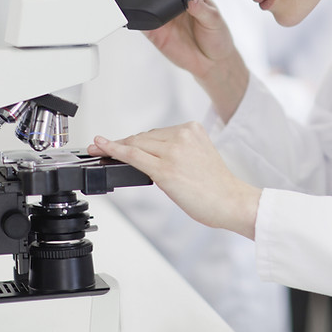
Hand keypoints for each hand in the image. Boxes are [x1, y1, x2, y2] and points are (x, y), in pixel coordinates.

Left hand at [88, 122, 260, 239]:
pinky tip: (102, 149)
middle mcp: (182, 135)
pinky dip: (114, 151)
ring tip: (100, 150)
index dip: (133, 138)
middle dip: (122, 144)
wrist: (231, 201)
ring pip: (136, 144)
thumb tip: (147, 153)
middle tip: (101, 147)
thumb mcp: (199, 156)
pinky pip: (133, 155)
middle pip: (143, 137)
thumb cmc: (216, 186)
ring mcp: (173, 151)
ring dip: (117, 148)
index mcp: (192, 129)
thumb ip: (176, 149)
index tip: (116, 141)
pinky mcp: (165, 169)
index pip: (155, 133)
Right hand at [144, 0, 248, 121]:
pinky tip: (134, 13)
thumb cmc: (218, 38)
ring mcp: (164, 17)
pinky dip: (135, 18)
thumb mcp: (214, 21)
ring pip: (149, 2)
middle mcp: (176, 3)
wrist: (212, 64)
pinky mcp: (156, 33)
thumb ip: (203, 10)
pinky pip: (142, 23)